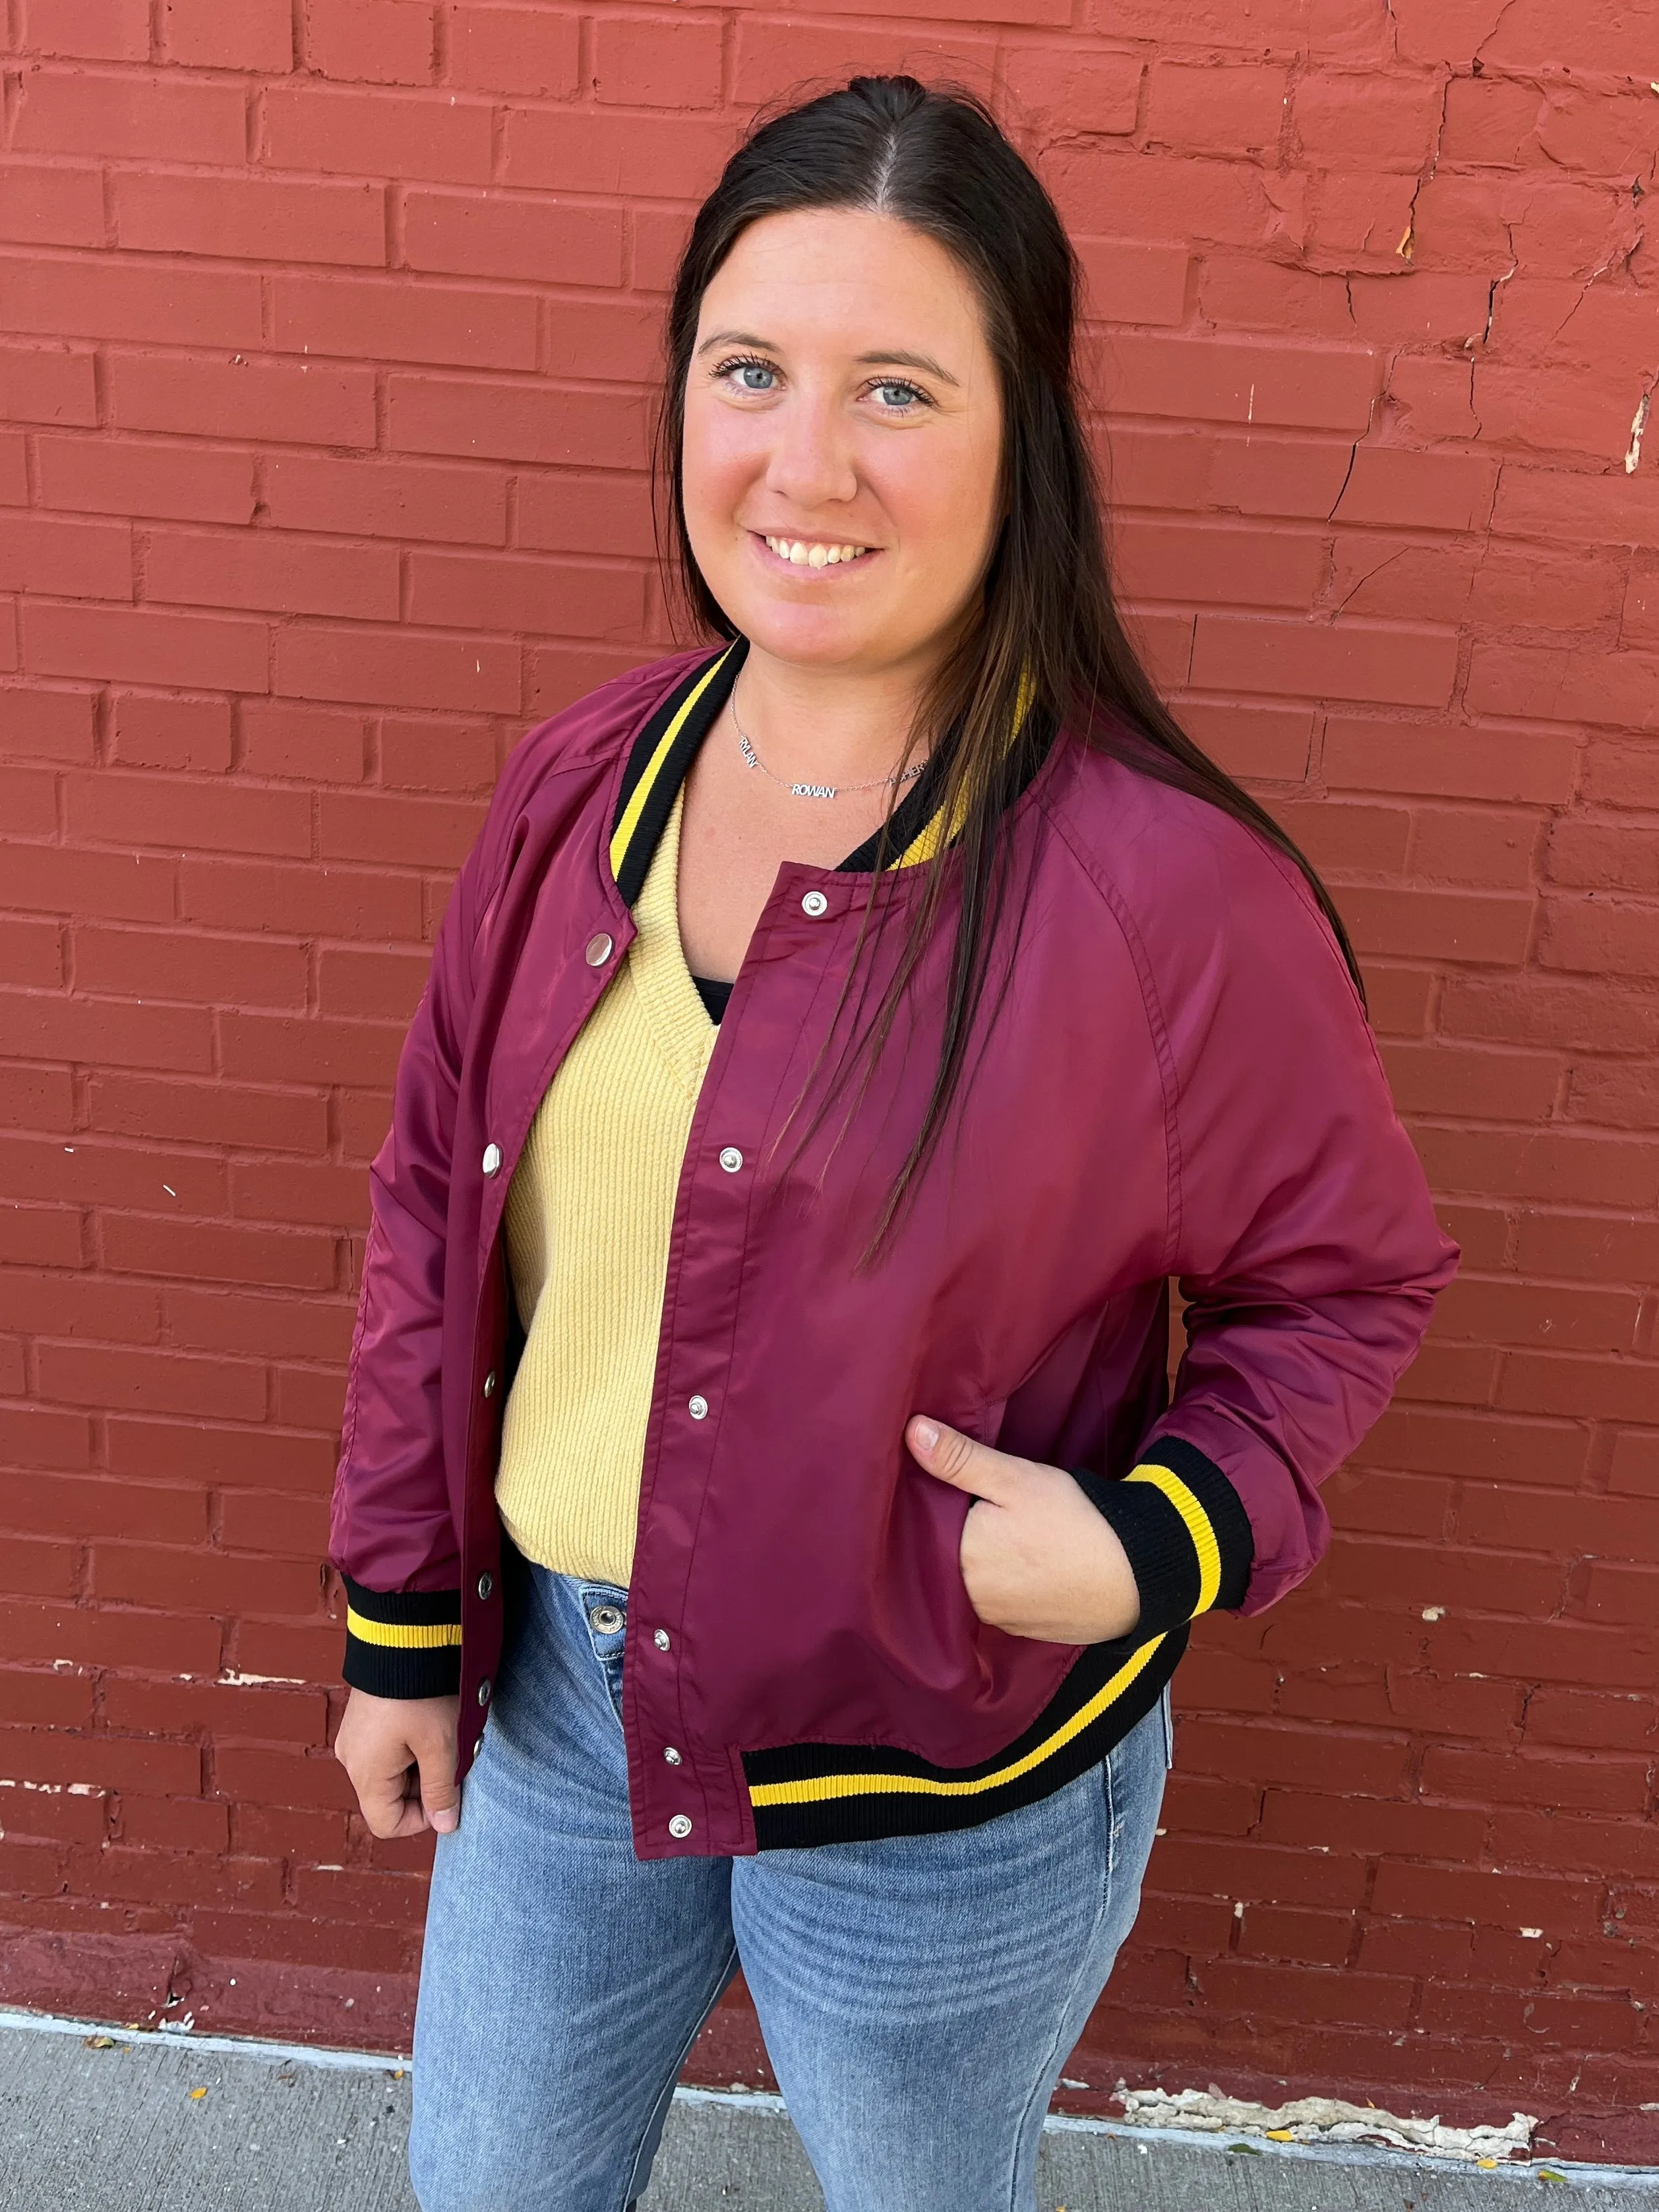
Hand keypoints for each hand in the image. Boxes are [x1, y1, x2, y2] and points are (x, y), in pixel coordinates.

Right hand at [334, 1688, 461, 1838]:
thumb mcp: (441, 1746)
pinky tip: (428, 1722)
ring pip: (391, 1772)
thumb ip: (442, 1790)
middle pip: (389, 1797)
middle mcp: (351, 1759)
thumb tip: (445, 1825)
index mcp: (365, 1774)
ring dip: (419, 1763)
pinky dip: (410, 1744)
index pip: (387, 1823)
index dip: (421, 1819)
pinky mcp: (363, 1718)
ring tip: (441, 1735)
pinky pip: (386, 1748)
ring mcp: (354, 1736)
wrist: (404, 1636)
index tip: (448, 1793)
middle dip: (424, 1786)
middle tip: (451, 1758)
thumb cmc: (423, 1694)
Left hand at [907, 1418, 1141, 1644]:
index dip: (933, 1505)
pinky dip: (1002, 1581)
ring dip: (979, 1560)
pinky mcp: (1020, 1628)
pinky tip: (1022, 1560)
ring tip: (1004, 1531)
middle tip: (979, 1504)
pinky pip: (997, 1600)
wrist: (1136, 1576)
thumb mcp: (1015, 1478)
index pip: (924, 1528)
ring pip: (971, 1581)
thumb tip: (913, 1432)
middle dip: (955, 1532)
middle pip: (944, 1558)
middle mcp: (969, 1598)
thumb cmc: (1074, 1523)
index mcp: (958, 1559)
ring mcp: (996, 1618)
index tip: (947, 1486)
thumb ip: (960, 1459)